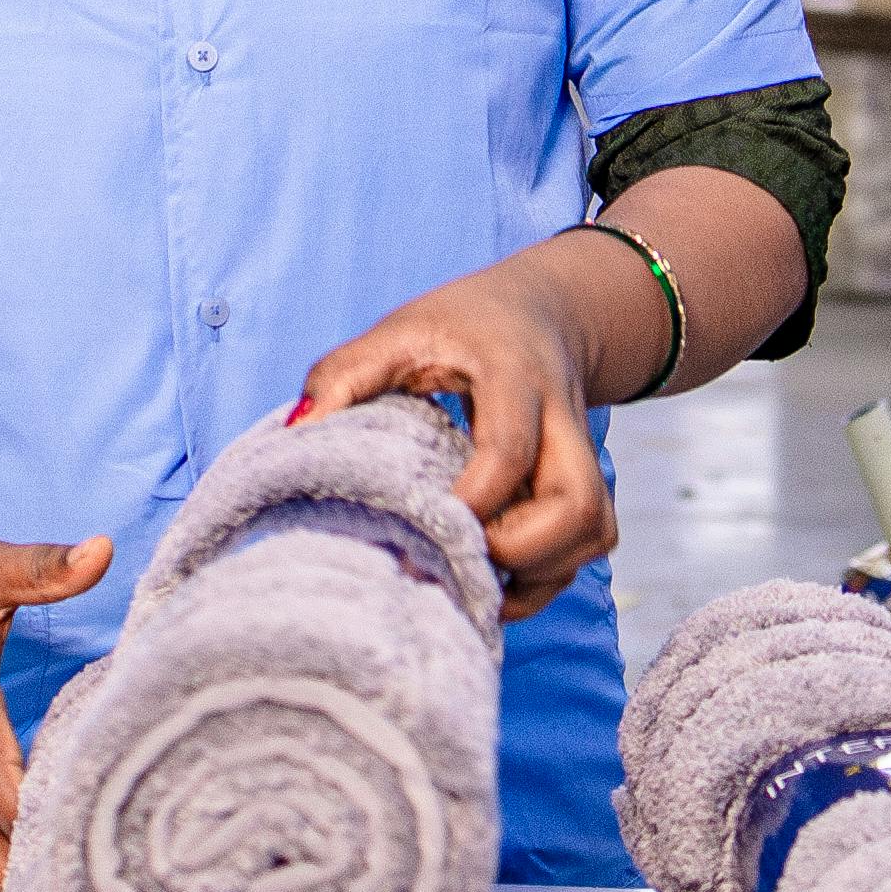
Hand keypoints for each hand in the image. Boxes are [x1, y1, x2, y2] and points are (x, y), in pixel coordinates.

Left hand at [299, 263, 621, 616]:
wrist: (542, 312)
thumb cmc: (460, 325)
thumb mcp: (400, 331)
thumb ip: (346, 373)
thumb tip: (297, 431)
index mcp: (514, 376)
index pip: (509, 449)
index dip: (472, 501)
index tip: (423, 525)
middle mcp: (562, 420)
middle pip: (579, 506)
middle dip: (520, 553)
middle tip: (454, 557)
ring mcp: (582, 459)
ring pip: (593, 533)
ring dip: (537, 573)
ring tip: (470, 575)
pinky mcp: (585, 487)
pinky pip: (586, 547)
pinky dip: (545, 578)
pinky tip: (492, 579)